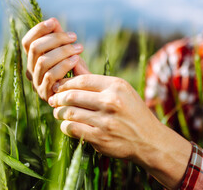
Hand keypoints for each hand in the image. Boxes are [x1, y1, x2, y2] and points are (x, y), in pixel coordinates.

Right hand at [21, 18, 89, 100]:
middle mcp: (31, 71)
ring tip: (79, 48)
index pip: (27, 42)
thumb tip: (53, 21)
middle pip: (35, 48)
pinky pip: (51, 76)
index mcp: (33, 59)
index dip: (38, 30)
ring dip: (62, 51)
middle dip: (56, 38)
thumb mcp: (69, 53)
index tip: (54, 22)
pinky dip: (64, 65)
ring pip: (43, 61)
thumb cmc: (76, 71)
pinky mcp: (46, 94)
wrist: (84, 94)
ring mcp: (37, 83)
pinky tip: (76, 60)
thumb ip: (60, 39)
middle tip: (74, 36)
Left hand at [48, 74, 191, 188]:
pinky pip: (72, 129)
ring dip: (59, 112)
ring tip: (58, 112)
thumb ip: (96, 80)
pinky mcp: (100, 138)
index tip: (59, 87)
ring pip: (69, 112)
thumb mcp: (121, 91)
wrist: (149, 140)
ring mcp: (105, 121)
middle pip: (72, 95)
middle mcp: (111, 102)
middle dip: (58, 98)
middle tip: (53, 100)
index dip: (66, 83)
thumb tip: (74, 62)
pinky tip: (66, 125)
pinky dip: (65, 126)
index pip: (82, 80)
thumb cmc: (133, 112)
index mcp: (117, 86)